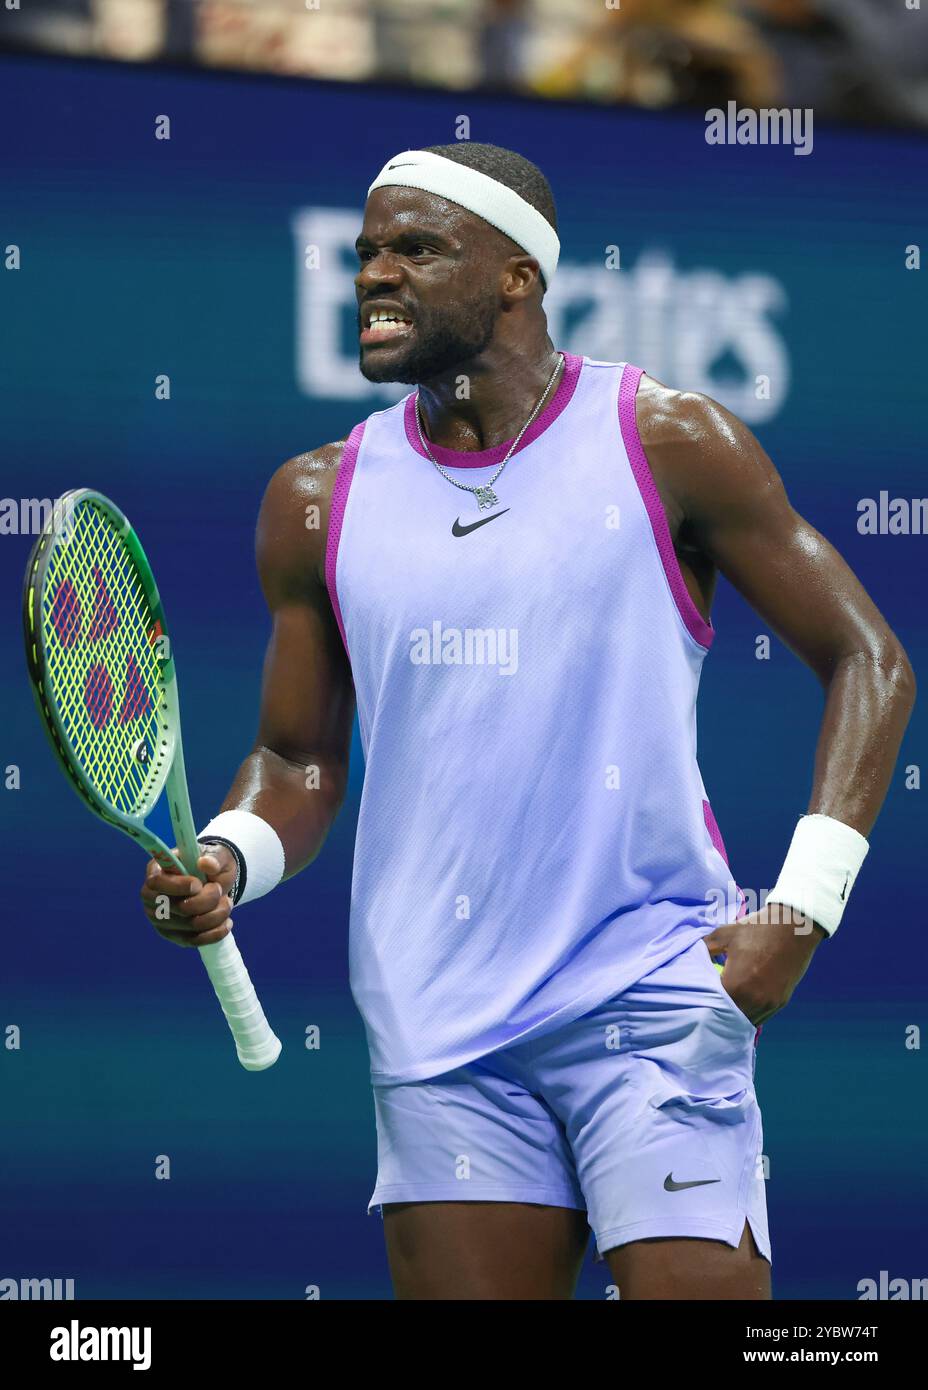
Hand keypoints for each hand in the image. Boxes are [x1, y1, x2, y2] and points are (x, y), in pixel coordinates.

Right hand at [140, 847, 237, 946]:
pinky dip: (216, 932)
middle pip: (179, 907)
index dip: (179, 886)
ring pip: (192, 925)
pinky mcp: (175, 936)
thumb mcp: (216, 854)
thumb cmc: (209, 866)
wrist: (216, 882)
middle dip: (208, 899)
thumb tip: (207, 864)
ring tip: (226, 903)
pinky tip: (226, 922)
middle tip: (218, 889)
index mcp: (156, 871)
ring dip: (217, 914)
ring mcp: (161, 920)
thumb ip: (213, 857)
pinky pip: (196, 941)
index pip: (156, 883)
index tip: (198, 884)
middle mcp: (152, 898)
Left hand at [702, 904, 826, 1025]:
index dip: (703, 1001)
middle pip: (727, 1018)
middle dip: (717, 1012)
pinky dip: (749, 1014)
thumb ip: (703, 948)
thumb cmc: (757, 929)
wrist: (794, 927)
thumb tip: (687, 957)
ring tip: (724, 1007)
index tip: (697, 996)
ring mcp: (768, 1004)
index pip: (712, 1005)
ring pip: (744, 1021)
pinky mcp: (780, 1004)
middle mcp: (752, 1000)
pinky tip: (741, 1005)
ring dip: (734, 1016)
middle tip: (708, 1005)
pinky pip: (760, 1017)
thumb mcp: (724, 934)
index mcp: (735, 984)